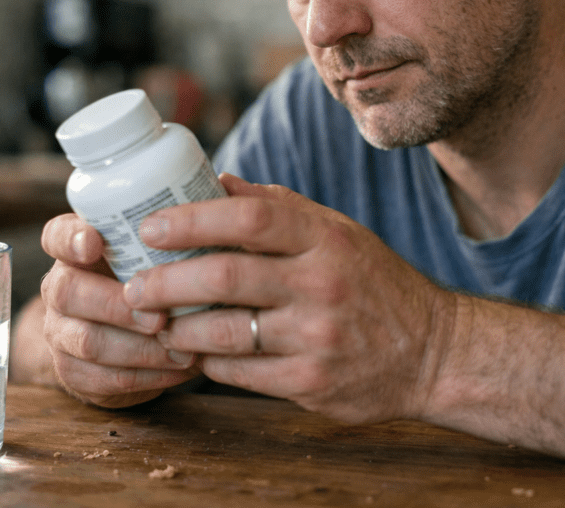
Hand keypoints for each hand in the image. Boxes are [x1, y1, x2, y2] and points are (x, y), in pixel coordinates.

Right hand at [38, 214, 201, 407]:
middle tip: (159, 317)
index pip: (56, 235)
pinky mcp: (76, 373)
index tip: (95, 243)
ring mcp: (62, 331)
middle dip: (115, 305)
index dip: (70, 239)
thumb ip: (183, 223)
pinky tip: (180, 369)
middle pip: (67, 291)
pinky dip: (147, 377)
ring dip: (139, 348)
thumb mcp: (160, 249)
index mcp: (77, 248)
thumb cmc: (157, 278)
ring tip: (184, 350)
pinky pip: (105, 379)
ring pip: (87, 341)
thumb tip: (226, 185)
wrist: (128, 341)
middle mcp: (61, 286)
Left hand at [123, 173, 460, 423]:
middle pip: (225, 275)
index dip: (192, 219)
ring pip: (223, 331)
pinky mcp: (311, 384)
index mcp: (326, 238)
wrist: (432, 351)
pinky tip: (196, 352)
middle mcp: (322, 284)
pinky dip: (207, 361)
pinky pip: (238, 373)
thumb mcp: (337, 232)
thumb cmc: (373, 283)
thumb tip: (217, 181)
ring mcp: (317, 337)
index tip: (151, 228)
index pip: (251, 216)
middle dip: (165, 282)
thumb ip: (279, 207)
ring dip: (178, 327)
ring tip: (155, 322)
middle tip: (133, 287)